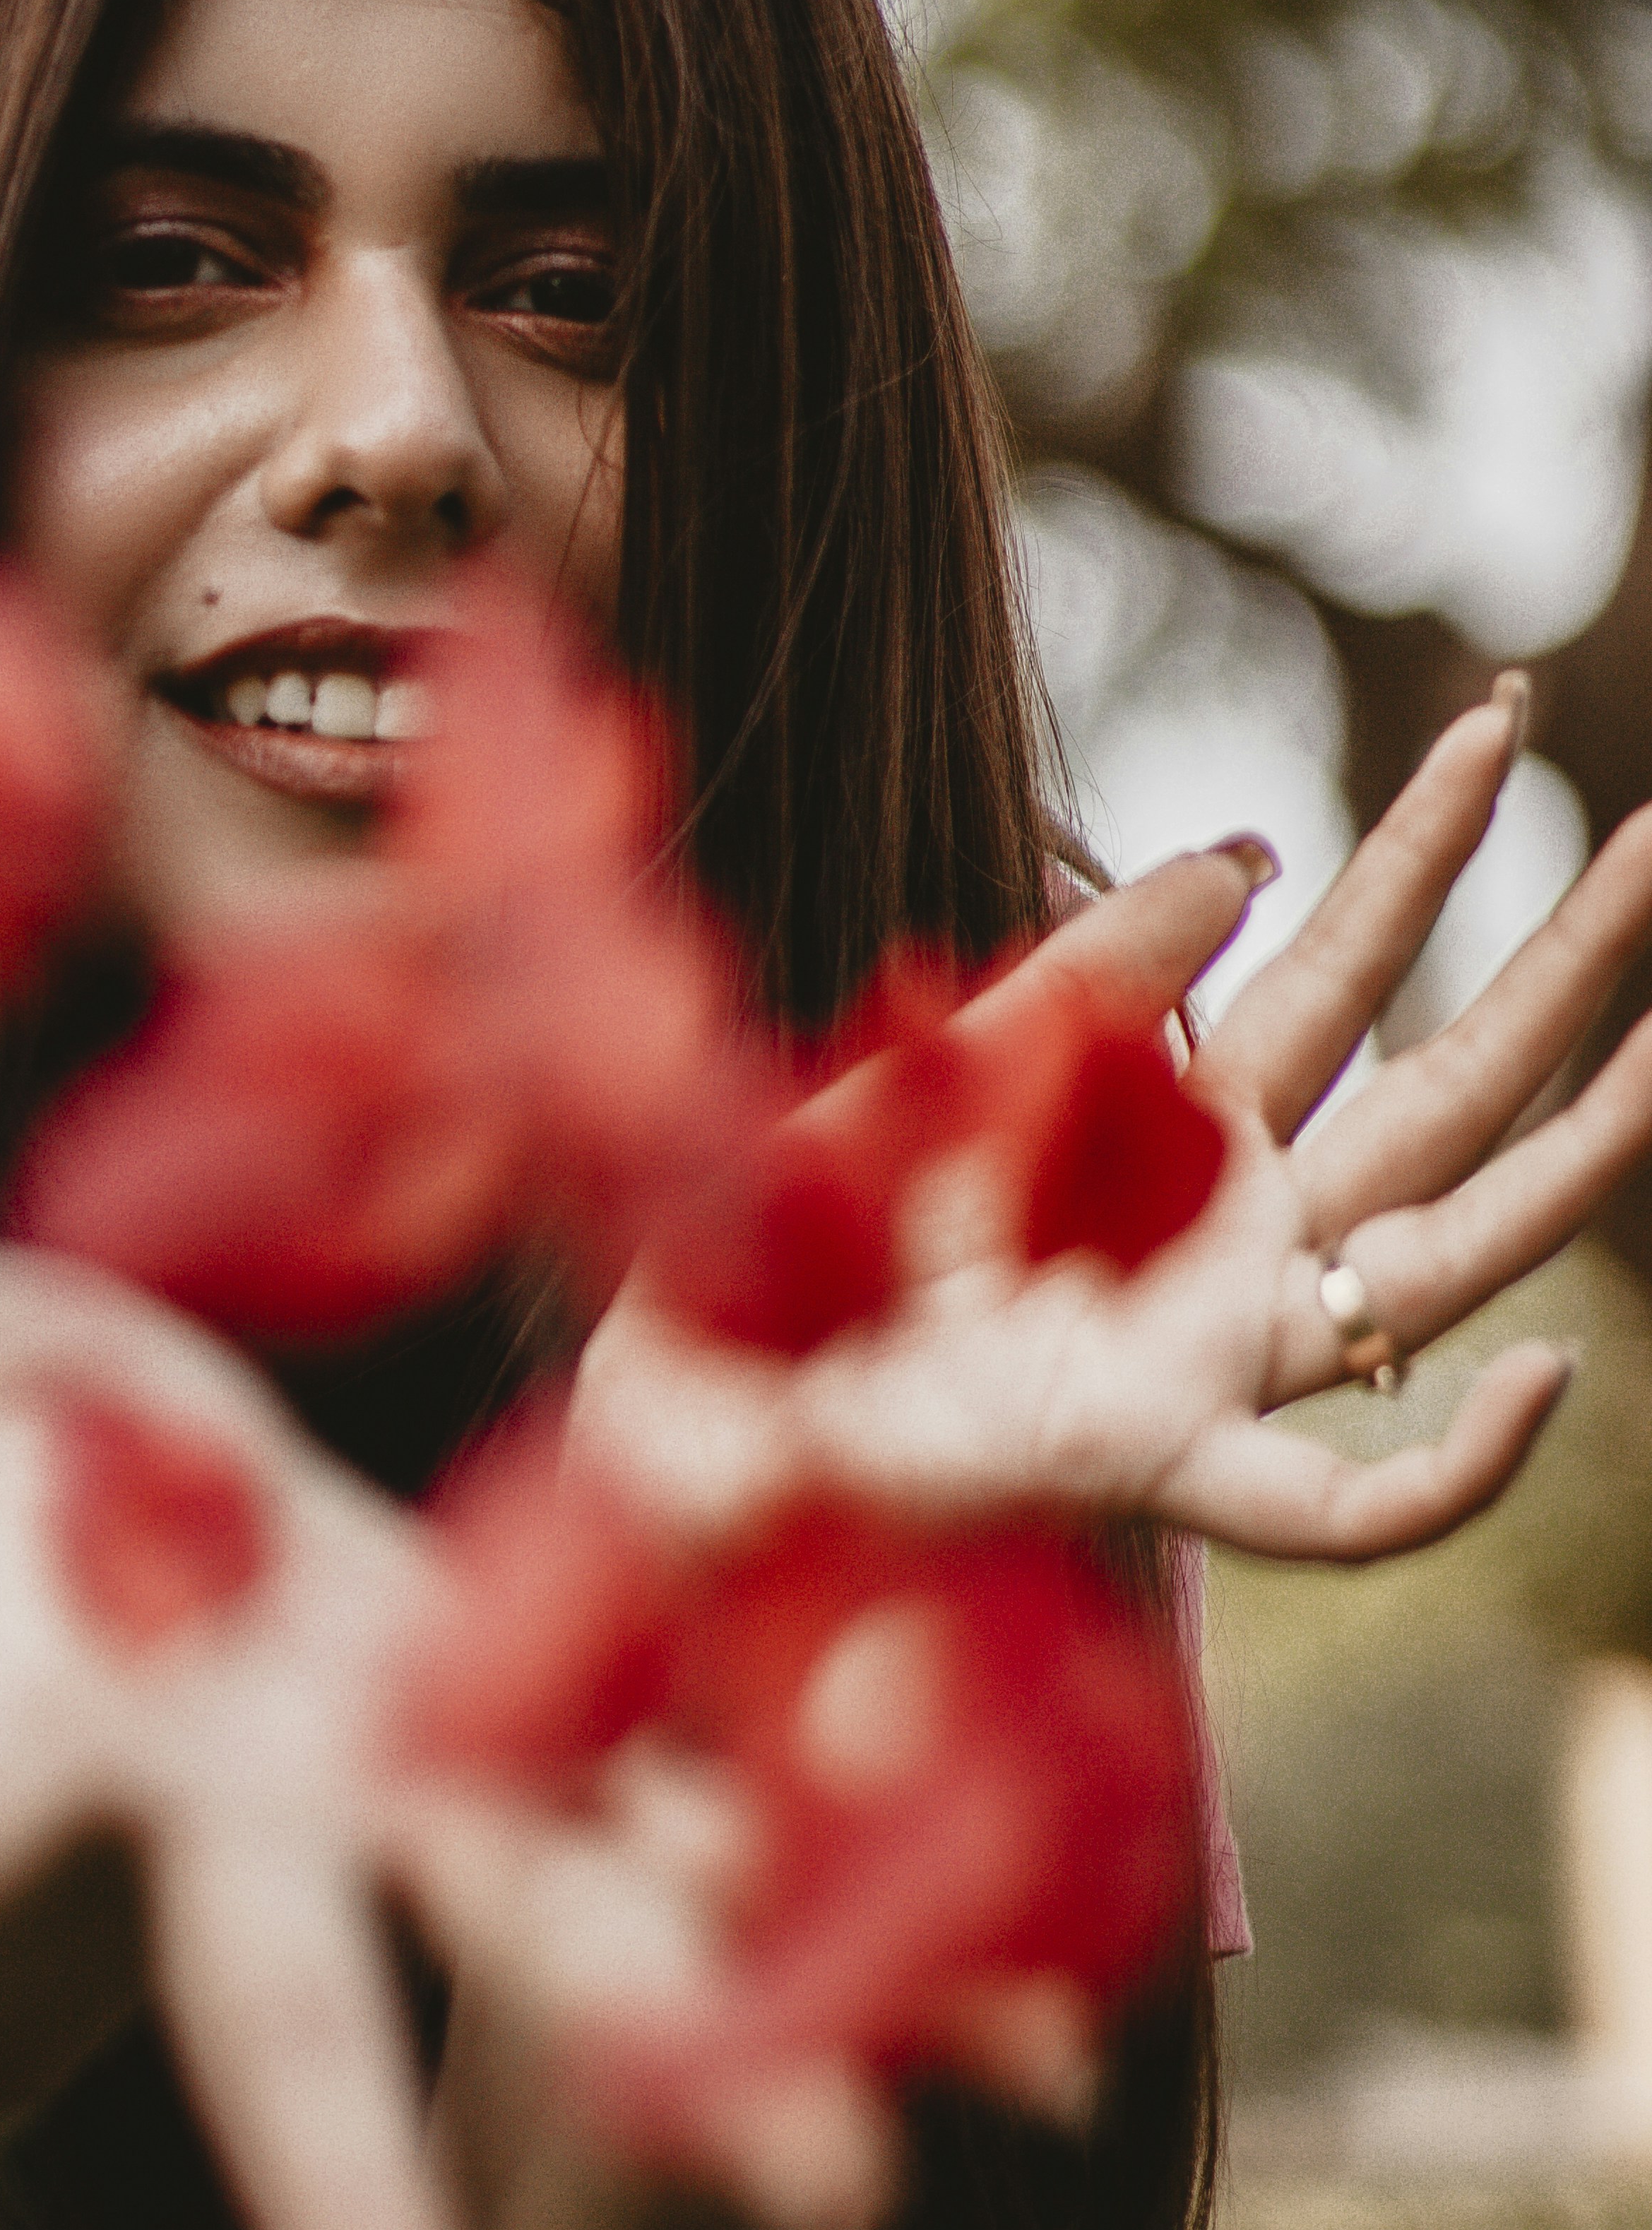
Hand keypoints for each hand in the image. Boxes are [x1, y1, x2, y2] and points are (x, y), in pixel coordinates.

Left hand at [573, 682, 1651, 1561]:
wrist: (670, 1405)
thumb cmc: (782, 1240)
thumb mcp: (934, 1058)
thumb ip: (1092, 967)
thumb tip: (1249, 850)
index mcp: (1160, 1135)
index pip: (1335, 975)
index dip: (1419, 856)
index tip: (1485, 719)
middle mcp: (1218, 1243)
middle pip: (1442, 1094)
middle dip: (1563, 964)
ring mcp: (1205, 1363)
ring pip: (1452, 1266)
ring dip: (1585, 1158)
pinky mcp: (1149, 1478)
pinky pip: (1346, 1510)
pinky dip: (1455, 1468)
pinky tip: (1548, 1380)